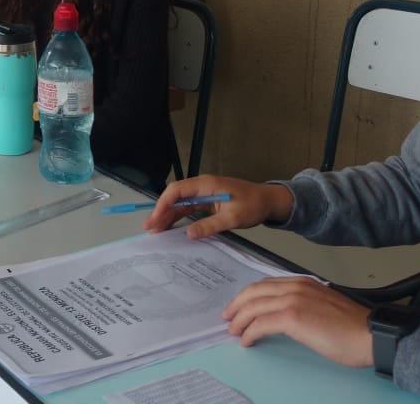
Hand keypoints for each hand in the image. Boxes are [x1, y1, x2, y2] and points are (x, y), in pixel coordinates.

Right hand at [143, 176, 293, 238]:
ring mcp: (204, 194)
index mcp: (205, 185)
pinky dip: (179, 218)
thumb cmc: (254, 205)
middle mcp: (201, 187)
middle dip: (161, 212)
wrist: (270, 201)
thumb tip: (188, 234)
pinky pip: (188, 209)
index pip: (177, 191)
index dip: (163, 204)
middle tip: (149, 228)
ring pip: (180, 204)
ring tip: (155, 231)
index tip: (156, 220)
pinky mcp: (208, 202)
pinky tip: (171, 228)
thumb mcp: (233, 217)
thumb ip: (210, 225)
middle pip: (175, 197)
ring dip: (168, 216)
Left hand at [223, 277, 371, 366]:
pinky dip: (249, 332)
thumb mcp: (323, 305)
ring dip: (239, 320)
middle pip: (254, 292)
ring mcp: (293, 300)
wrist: (370, 334)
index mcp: (302, 282)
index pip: (265, 284)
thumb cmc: (353, 327)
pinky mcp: (292, 317)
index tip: (239, 306)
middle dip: (236, 305)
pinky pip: (260, 323)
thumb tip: (285, 315)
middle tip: (228, 318)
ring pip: (253, 306)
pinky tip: (247, 341)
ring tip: (234, 331)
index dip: (248, 295)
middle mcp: (295, 286)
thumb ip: (303, 303)